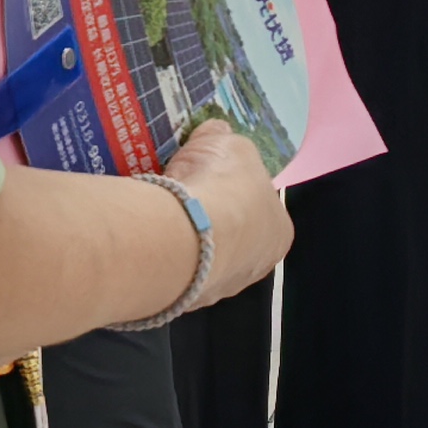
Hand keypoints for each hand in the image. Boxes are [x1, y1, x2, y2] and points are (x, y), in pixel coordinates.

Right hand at [162, 115, 296, 302]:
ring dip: (185, 238)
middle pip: (231, 236)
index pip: (259, 208)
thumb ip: (222, 140)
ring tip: (161, 214)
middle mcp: (255, 266)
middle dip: (210, 218)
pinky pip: (172, 270)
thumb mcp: (227, 144)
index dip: (235, 190)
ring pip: (201, 257)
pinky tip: (148, 235)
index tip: (212, 180)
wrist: (186, 234)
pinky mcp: (182, 297)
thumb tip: (216, 131)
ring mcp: (218, 286)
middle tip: (184, 197)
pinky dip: (162, 253)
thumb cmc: (222, 187)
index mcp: (279, 232)